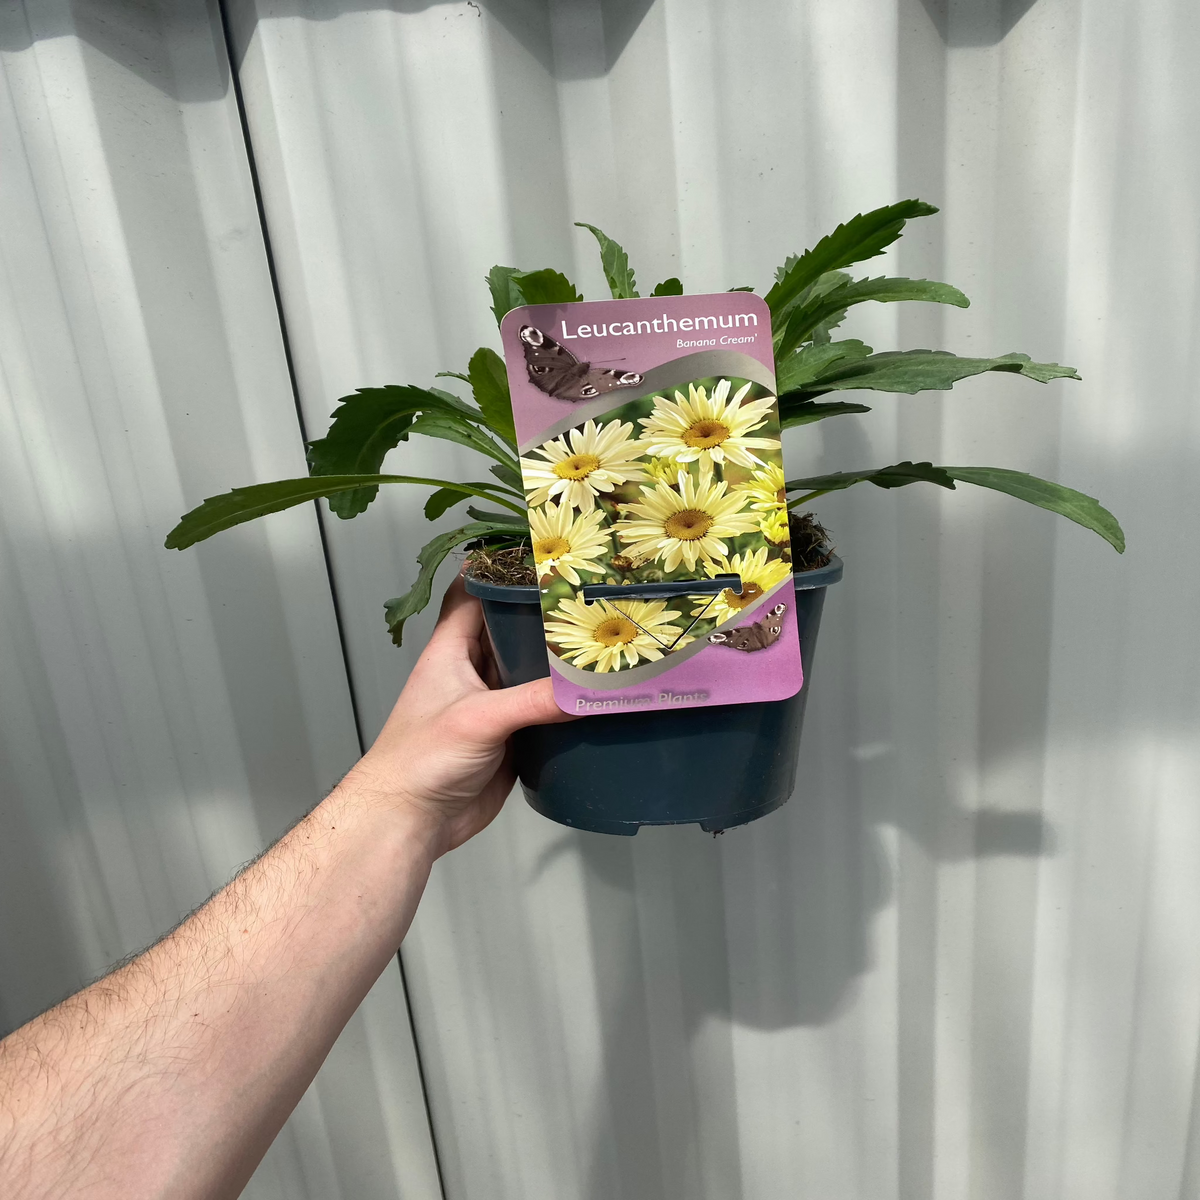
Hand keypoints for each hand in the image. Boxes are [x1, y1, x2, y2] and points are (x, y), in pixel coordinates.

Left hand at [340, 574, 573, 853]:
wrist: (412, 821)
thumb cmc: (417, 761)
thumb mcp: (478, 719)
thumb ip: (534, 701)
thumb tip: (587, 690)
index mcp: (452, 650)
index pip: (473, 592)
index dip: (500, 569)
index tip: (539, 554)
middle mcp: (473, 672)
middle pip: (511, 629)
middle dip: (544, 616)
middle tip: (588, 598)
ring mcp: (493, 705)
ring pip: (530, 671)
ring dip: (559, 664)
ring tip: (602, 641)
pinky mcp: (511, 737)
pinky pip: (543, 712)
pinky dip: (566, 705)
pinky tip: (594, 697)